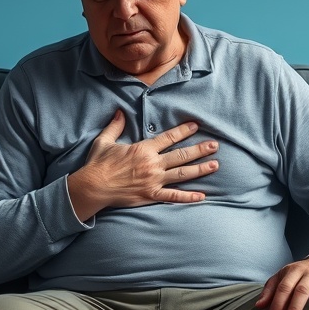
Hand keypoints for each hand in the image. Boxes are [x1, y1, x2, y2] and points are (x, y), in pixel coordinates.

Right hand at [67, 109, 219, 220]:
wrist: (93, 187)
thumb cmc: (98, 164)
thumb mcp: (104, 141)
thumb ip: (115, 126)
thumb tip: (119, 112)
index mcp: (144, 149)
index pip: (169, 138)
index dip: (184, 131)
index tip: (196, 126)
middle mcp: (152, 164)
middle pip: (181, 155)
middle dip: (200, 149)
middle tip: (215, 145)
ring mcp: (154, 181)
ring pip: (182, 174)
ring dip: (200, 169)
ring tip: (215, 165)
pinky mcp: (151, 196)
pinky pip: (173, 197)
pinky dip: (188, 197)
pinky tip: (202, 195)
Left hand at [255, 253, 308, 309]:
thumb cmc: (306, 274)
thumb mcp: (288, 276)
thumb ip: (272, 289)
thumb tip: (258, 305)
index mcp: (289, 271)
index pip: (279, 287)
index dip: (274, 303)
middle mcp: (301, 271)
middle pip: (289, 288)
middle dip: (284, 307)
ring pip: (304, 290)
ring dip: (297, 308)